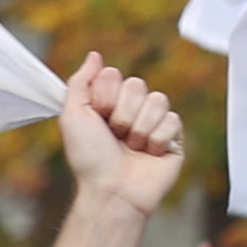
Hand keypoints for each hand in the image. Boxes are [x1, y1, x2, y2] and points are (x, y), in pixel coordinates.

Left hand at [57, 51, 189, 213]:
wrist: (111, 190)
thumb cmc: (89, 159)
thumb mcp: (72, 117)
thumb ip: (80, 83)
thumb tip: (94, 55)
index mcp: (107, 103)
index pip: (113, 75)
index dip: (105, 96)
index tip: (97, 116)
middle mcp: (131, 109)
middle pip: (137, 84)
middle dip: (122, 113)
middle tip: (114, 135)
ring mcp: (154, 122)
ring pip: (158, 100)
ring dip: (139, 128)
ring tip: (131, 147)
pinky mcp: (174, 136)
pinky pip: (173, 120)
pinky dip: (156, 139)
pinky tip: (148, 154)